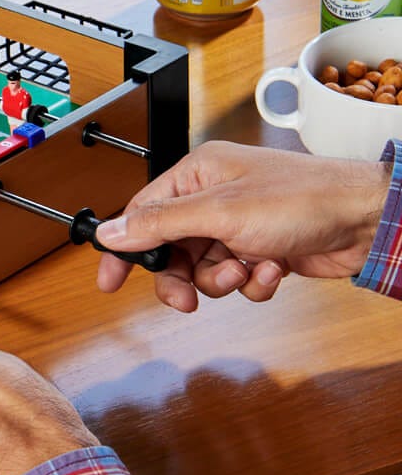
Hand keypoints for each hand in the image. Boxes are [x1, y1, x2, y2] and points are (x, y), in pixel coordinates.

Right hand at [95, 140, 389, 311]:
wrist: (365, 220)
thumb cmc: (302, 198)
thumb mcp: (218, 212)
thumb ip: (159, 224)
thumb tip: (109, 231)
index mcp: (196, 176)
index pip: (142, 214)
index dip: (125, 249)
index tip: (110, 281)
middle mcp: (213, 198)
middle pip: (171, 249)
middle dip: (181, 277)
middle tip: (187, 298)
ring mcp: (238, 225)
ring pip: (203, 269)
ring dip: (222, 280)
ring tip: (246, 271)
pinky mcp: (261, 249)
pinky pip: (237, 277)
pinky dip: (252, 281)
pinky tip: (273, 269)